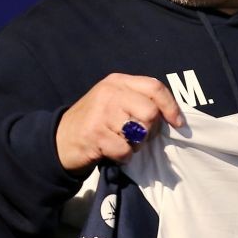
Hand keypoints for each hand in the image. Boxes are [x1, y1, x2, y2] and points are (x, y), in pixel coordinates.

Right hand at [56, 73, 183, 172]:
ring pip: (140, 132)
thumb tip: (172, 115)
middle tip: (139, 136)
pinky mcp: (94, 134)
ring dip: (136, 145)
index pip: (154, 87)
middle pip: (150, 112)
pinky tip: (112, 152)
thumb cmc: (96, 120)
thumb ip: (139, 101)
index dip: (171, 106)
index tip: (177, 123)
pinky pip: (125, 150)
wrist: (60, 139)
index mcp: (118, 81)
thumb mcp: (115, 101)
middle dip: (150, 130)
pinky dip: (123, 156)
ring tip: (123, 143)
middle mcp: (110, 92)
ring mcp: (101, 113)